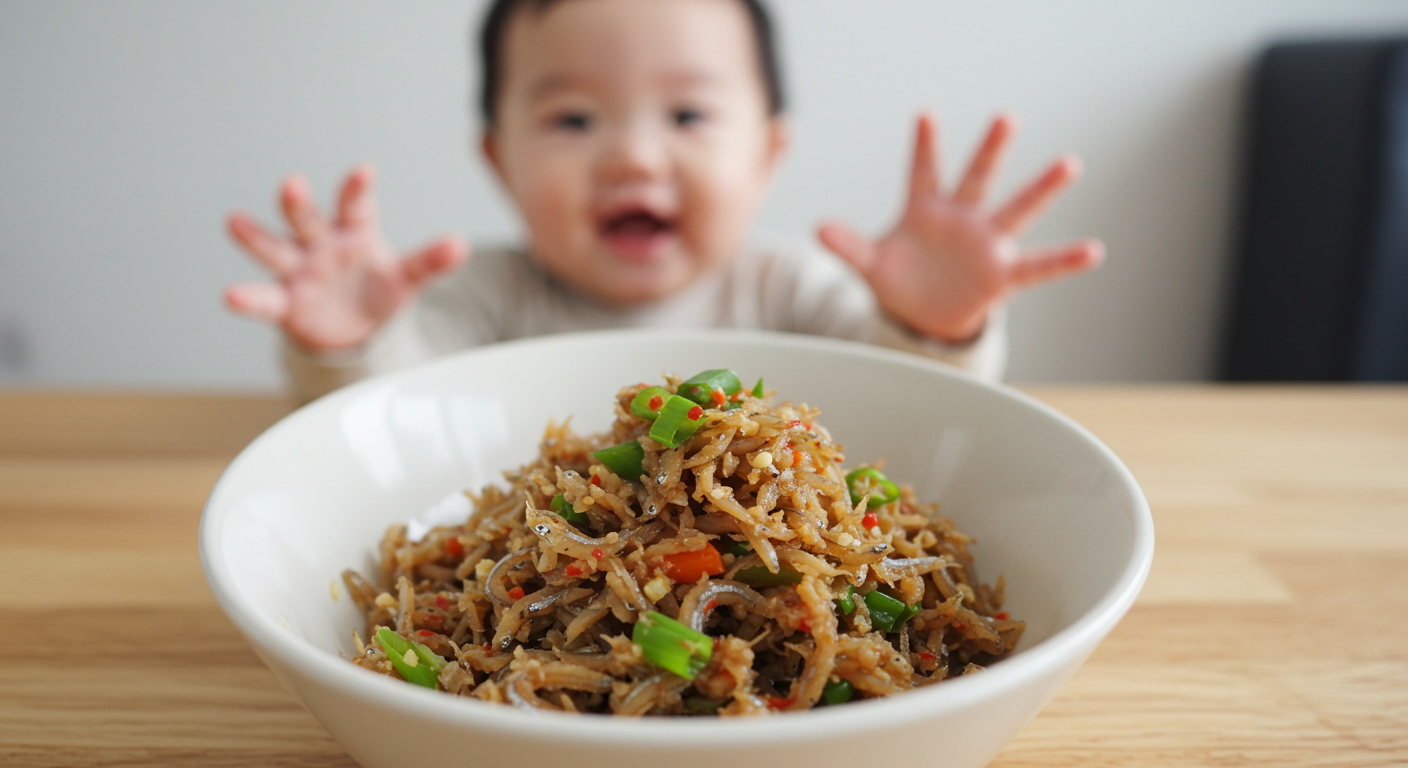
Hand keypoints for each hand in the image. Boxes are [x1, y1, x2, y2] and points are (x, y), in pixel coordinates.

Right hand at [223, 164, 466, 351]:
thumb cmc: (378, 290)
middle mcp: (320, 244)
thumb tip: (460, 245)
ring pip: (274, 249)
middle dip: (298, 202)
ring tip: (235, 221)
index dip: (358, 189)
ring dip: (255, 236)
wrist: (355, 330)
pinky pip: (264, 299)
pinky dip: (248, 298)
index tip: (365, 171)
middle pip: (306, 217)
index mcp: (354, 231)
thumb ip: (430, 261)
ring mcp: (298, 270)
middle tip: (292, 183)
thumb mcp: (407, 278)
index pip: (356, 205)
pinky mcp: (285, 302)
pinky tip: (230, 296)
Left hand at [818, 114, 1102, 343]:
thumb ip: (849, 245)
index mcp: (925, 209)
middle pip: (977, 178)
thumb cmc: (901, 279)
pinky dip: (1064, 260)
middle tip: (1005, 116)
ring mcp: (986, 243)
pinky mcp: (1002, 274)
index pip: (923, 172)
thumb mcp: (871, 263)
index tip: (924, 115)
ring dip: (1041, 189)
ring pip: (1015, 210)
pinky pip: (1038, 266)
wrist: (925, 315)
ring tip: (1068, 163)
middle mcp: (962, 218)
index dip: (923, 147)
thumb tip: (818, 228)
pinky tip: (1093, 250)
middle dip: (989, 149)